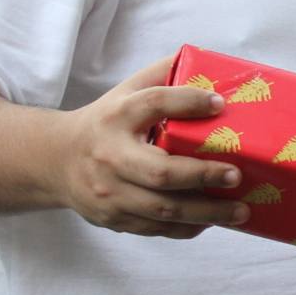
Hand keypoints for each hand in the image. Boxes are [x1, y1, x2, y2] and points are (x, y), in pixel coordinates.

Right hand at [51, 56, 247, 237]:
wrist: (55, 160)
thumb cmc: (106, 122)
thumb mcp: (128, 92)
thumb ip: (164, 75)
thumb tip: (210, 65)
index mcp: (117, 117)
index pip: (153, 104)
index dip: (188, 102)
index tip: (220, 104)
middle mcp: (111, 156)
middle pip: (160, 173)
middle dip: (203, 176)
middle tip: (237, 176)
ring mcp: (110, 193)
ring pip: (162, 210)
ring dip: (205, 212)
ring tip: (240, 211)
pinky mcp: (113, 219)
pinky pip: (157, 229)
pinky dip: (188, 227)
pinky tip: (213, 220)